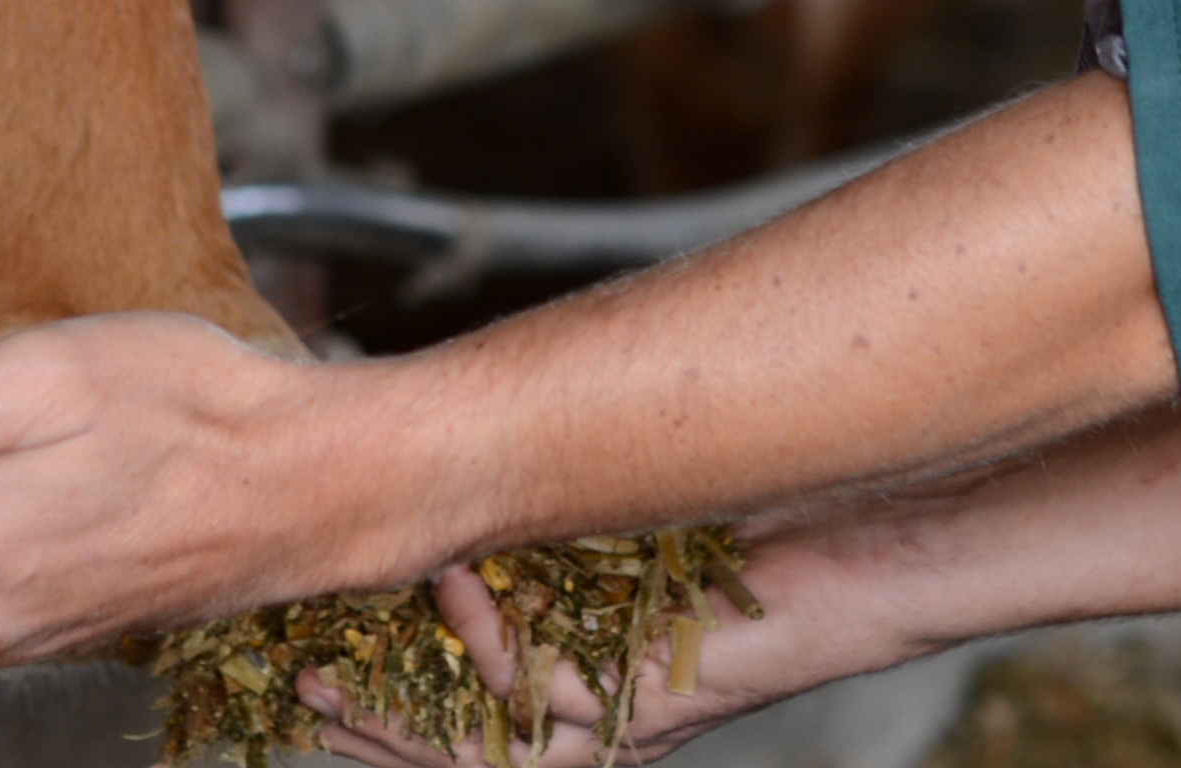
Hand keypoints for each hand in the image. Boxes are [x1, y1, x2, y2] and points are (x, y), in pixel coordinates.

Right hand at [303, 530, 919, 767]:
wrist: (881, 537)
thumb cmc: (758, 506)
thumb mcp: (619, 510)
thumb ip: (541, 501)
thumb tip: (453, 444)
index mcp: (581, 664)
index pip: (458, 700)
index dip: (381, 694)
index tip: (307, 662)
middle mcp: (599, 704)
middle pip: (461, 745)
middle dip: (374, 725)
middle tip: (299, 684)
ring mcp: (627, 711)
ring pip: (490, 749)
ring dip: (407, 719)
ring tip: (338, 676)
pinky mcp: (659, 702)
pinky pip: (550, 697)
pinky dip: (492, 646)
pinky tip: (454, 589)